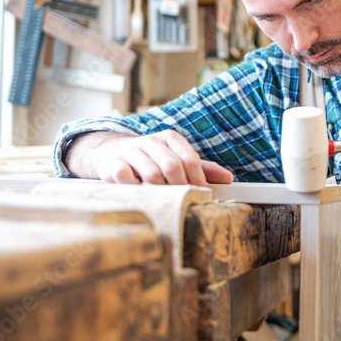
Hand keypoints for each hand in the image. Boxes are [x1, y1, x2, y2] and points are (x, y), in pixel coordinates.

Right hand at [66, 130, 233, 185]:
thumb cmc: (151, 160)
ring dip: (160, 191)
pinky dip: (135, 188)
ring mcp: (130, 151)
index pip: (190, 158)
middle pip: (172, 166)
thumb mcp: (176, 159)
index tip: (200, 195)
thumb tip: (228, 178)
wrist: (112, 152)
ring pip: (151, 173)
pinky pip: (125, 176)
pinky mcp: (112, 162)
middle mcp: (151, 142)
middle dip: (180, 187)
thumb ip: (201, 168)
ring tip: (165, 201)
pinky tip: (140, 193)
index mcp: (170, 139)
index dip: (198, 179)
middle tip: (183, 201)